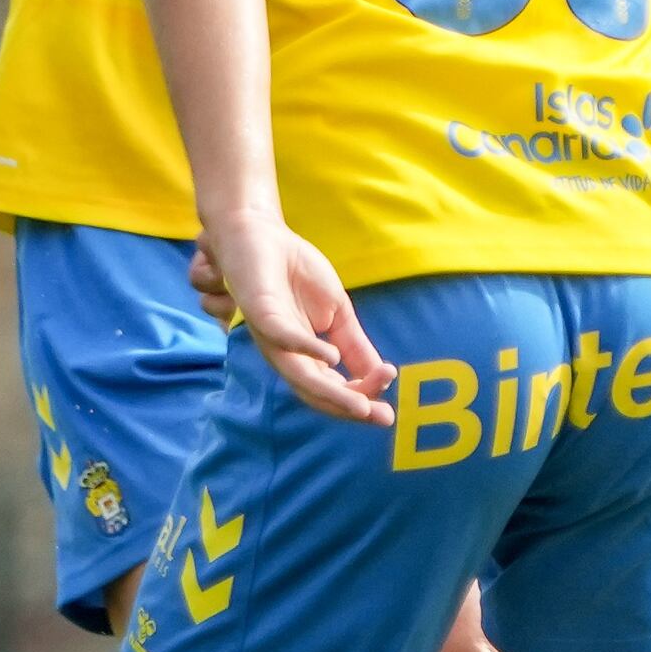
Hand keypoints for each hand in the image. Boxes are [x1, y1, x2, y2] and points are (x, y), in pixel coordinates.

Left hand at [197, 203, 390, 423]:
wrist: (260, 233)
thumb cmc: (294, 273)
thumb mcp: (337, 313)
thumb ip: (355, 345)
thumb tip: (380, 375)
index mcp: (302, 356)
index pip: (332, 386)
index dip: (362, 392)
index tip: (392, 390)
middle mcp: (283, 353)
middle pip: (315, 392)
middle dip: (350, 407)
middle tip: (382, 417)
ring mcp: (269, 335)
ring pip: (299, 375)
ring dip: (332, 393)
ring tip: (361, 405)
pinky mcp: (258, 311)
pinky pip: (282, 337)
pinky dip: (308, 349)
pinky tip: (332, 356)